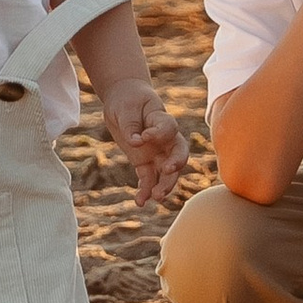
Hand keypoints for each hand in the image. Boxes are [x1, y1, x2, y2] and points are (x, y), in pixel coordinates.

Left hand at [100, 78, 188, 207]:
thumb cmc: (128, 100)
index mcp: (162, 119)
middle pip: (178, 154)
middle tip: (168, 171)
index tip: (144, 136)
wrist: (124, 101)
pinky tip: (140, 202)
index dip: (159, 134)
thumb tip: (136, 143)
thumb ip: (131, 125)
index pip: (169, 129)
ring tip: (156, 197)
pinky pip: (149, 179)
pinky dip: (146, 191)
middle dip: (176, 164)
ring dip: (164, 185)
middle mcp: (165, 139)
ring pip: (167, 172)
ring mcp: (157, 152)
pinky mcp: (145, 163)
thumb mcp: (125, 107)